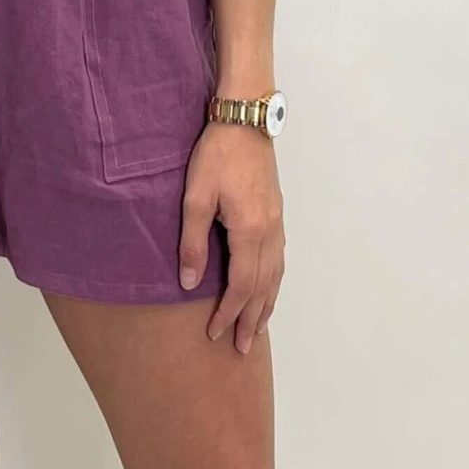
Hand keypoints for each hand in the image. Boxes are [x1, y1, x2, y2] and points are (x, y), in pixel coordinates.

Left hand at [178, 121, 284, 353]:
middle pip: (263, 287)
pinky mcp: (277, 213)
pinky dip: (274, 283)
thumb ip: (193, 241)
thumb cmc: (216, 154)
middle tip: (241, 347)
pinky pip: (279, 259)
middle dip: (251, 320)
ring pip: (276, 275)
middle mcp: (270, 232)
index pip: (242, 286)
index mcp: (250, 230)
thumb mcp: (195, 196)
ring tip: (257, 329)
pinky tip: (268, 289)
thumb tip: (189, 282)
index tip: (216, 334)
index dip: (229, 313)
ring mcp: (277, 222)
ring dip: (266, 305)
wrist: (245, 120)